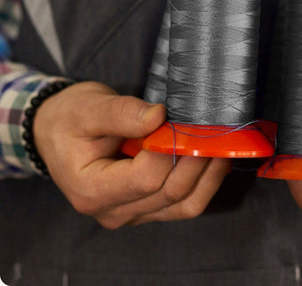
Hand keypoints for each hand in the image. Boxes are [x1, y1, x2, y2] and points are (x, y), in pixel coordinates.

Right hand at [33, 81, 230, 227]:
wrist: (57, 133)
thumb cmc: (70, 119)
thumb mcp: (88, 108)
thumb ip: (122, 113)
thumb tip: (159, 116)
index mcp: (91, 190)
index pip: (145, 177)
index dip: (172, 151)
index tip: (188, 123)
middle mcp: (112, 211)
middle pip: (170, 193)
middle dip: (199, 160)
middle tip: (217, 131)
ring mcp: (132, 213)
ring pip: (184, 205)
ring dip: (209, 176)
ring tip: (224, 146)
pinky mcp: (147, 208)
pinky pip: (183, 204)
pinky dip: (204, 183)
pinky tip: (215, 160)